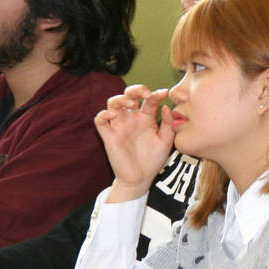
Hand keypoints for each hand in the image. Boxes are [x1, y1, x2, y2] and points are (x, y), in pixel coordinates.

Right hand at [96, 85, 174, 201]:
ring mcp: (120, 125)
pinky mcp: (109, 136)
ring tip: (132, 105)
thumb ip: (168, 123)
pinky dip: (104, 114)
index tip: (164, 93)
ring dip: (121, 99)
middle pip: (129, 95)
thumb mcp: (166, 140)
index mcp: (147, 117)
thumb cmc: (154, 158)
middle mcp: (132, 118)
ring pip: (113, 103)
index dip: (156, 93)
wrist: (141, 178)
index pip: (149, 99)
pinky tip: (114, 115)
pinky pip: (100, 120)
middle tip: (145, 95)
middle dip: (136, 90)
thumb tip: (166, 106)